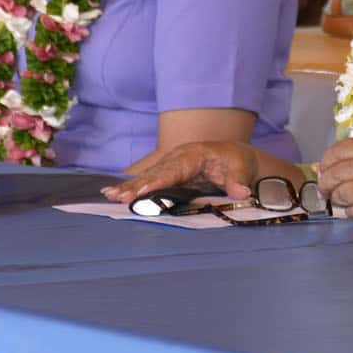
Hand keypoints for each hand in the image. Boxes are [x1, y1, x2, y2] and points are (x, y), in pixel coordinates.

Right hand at [104, 140, 262, 203]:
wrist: (235, 155)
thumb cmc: (237, 160)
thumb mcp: (242, 168)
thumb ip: (238, 180)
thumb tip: (242, 192)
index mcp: (194, 154)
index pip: (173, 170)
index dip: (157, 181)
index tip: (142, 191)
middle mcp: (178, 157)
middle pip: (155, 173)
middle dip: (136, 185)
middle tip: (117, 197)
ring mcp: (171, 164)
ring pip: (147, 176)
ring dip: (129, 187)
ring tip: (109, 196)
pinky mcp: (168, 173)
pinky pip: (148, 179)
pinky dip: (132, 186)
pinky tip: (115, 193)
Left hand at [316, 136, 352, 224]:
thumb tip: (320, 166)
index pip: (339, 151)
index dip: (326, 162)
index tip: (323, 171)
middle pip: (337, 174)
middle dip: (326, 184)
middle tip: (325, 190)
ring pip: (344, 195)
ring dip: (338, 200)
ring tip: (342, 200)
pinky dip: (352, 213)